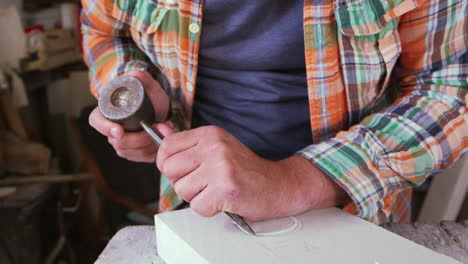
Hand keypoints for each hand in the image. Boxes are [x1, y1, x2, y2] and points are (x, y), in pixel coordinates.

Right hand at [89, 70, 172, 161]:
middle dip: (141, 137)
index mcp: (107, 112)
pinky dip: (156, 149)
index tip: (119, 131)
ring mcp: (122, 145)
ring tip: (164, 128)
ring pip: (133, 151)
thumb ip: (142, 77)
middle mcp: (111, 130)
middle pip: (119, 142)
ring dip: (151, 142)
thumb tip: (134, 74)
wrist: (161, 112)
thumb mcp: (149, 86)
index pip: (97, 122)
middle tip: (157, 126)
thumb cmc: (151, 99)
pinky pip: (143, 157)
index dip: (105, 128)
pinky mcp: (135, 154)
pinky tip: (163, 138)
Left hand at [157, 125, 348, 220]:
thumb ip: (188, 143)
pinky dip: (208, 209)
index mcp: (210, 134)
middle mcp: (214, 147)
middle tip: (203, 182)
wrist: (278, 185)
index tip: (182, 170)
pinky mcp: (225, 188)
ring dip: (197, 197)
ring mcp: (220, 167)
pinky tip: (223, 200)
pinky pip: (197, 207)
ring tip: (216, 190)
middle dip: (182, 181)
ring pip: (182, 190)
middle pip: (169, 169)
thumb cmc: (247, 170)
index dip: (168, 163)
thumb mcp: (218, 147)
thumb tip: (160, 132)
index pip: (166, 147)